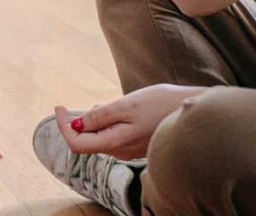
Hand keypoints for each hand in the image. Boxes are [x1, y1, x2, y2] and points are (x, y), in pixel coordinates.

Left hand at [55, 84, 205, 159]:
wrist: (197, 112)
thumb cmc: (163, 105)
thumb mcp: (127, 105)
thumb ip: (101, 116)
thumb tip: (77, 124)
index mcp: (115, 143)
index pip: (77, 144)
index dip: (63, 126)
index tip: (59, 106)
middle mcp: (121, 150)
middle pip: (87, 141)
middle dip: (76, 123)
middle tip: (69, 105)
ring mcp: (131, 148)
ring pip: (100, 137)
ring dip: (92, 121)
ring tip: (95, 105)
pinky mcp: (139, 142)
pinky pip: (114, 135)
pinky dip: (106, 122)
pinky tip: (113, 109)